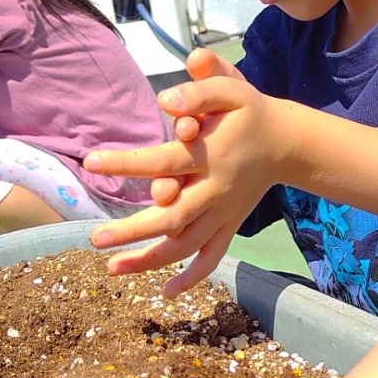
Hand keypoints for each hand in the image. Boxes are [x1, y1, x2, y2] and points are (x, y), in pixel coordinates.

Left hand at [87, 49, 290, 296]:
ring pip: (187, 244)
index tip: (91, 163)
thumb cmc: (249, 112)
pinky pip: (212, 256)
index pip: (164, 161)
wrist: (286, 142)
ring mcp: (223, 212)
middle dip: (134, 231)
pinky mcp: (229, 224)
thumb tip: (166, 99)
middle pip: (172, 217)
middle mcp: (216, 190)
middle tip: (96, 239)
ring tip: (112, 268)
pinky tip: (167, 291)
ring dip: (151, 260)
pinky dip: (193, 276)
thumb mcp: (231, 88)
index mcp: (211, 155)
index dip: (128, 164)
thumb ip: (202, 87)